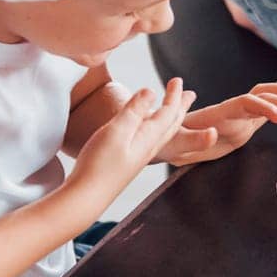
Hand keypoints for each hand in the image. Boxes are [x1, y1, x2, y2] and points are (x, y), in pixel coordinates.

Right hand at [71, 79, 193, 194]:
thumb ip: (134, 111)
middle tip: (191, 94)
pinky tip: (148, 133)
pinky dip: (157, 130)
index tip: (177, 79)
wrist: (86, 197)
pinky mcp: (128, 163)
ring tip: (175, 110)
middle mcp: (149, 148)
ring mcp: (139, 157)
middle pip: (171, 124)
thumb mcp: (116, 131)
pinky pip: (151, 141)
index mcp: (149, 138)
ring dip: (171, 118)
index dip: (174, 95)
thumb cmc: (99, 164)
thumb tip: (151, 91)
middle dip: (180, 107)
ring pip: (163, 133)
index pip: (168, 112)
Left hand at [158, 83, 276, 164]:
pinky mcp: (242, 125)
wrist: (164, 139)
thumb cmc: (167, 141)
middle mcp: (231, 110)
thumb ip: (194, 138)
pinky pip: (265, 114)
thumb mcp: (176, 143)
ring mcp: (238, 117)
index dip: (264, 107)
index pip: (246, 102)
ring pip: (267, 102)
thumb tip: (213, 134)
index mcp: (218, 112)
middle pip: (262, 96)